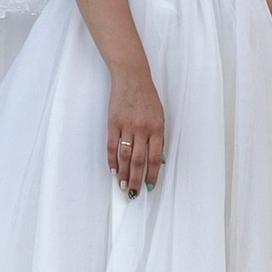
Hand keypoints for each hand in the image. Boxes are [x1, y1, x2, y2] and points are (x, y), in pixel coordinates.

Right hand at [106, 58, 165, 194]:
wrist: (132, 78)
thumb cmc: (147, 97)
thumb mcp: (159, 116)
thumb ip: (158, 137)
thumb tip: (156, 160)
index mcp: (157, 128)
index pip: (155, 158)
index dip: (152, 175)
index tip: (149, 187)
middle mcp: (142, 129)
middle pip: (139, 161)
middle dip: (136, 180)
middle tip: (133, 193)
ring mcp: (127, 126)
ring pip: (125, 156)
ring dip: (123, 174)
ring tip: (123, 186)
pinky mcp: (113, 123)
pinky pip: (112, 146)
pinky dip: (112, 160)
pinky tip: (113, 170)